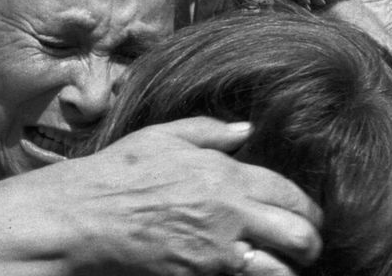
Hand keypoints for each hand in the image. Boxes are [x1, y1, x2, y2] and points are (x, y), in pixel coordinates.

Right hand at [1, 117, 321, 274]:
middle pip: (300, 236)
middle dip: (309, 242)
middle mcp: (229, 215)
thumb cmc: (116, 174)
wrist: (82, 218)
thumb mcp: (159, 138)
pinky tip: (244, 270)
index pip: (290, 194)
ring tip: (278, 263)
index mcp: (223, 175)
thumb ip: (208, 131)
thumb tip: (246, 130)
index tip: (303, 214)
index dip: (306, 208)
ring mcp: (216, 253)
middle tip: (302, 243)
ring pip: (281, 271)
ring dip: (285, 268)